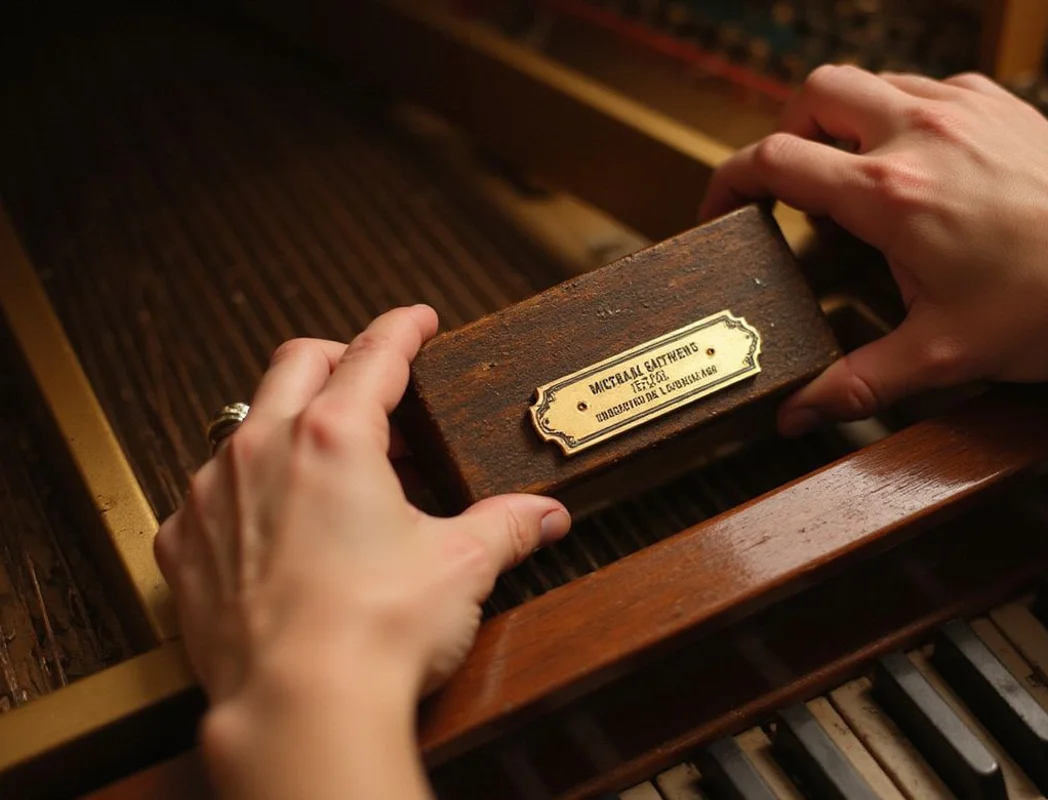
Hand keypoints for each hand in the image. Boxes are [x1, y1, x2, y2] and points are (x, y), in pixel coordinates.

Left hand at [154, 305, 570, 798]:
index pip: (375, 354)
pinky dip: (243, 493)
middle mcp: (264, 450)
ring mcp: (214, 496)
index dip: (403, 329)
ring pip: (246, 425)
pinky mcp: (185, 547)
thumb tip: (544, 515)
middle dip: (338, 357)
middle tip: (371, 378)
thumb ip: (505, 527)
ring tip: (328, 462)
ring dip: (288, 426)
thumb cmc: (376, 631)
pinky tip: (272, 524)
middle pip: (297, 363)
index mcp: (334, 437)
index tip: (417, 321)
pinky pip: (208, 496)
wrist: (299, 708)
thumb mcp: (461, 567)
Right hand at [700, 65, 1047, 433]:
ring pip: (868, 82)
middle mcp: (920, 134)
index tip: (722, 208)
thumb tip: (798, 415)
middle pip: (813, 93)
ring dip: (842, 121)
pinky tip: (913, 165)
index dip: (731, 182)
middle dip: (786, 133)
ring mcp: (963, 108)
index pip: (776, 160)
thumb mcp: (942, 354)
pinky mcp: (998, 104)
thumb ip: (857, 382)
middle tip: (790, 185)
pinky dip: (897, 115)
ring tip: (851, 178)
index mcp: (890, 194)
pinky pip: (922, 87)